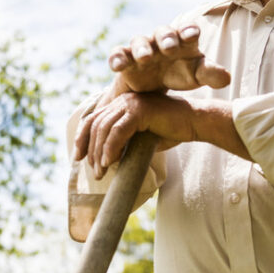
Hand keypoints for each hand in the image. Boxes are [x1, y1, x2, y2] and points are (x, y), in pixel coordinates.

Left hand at [74, 92, 192, 179]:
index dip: (82, 138)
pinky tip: (111, 162)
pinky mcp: (140, 110)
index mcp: (121, 104)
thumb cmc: (171, 131)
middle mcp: (123, 100)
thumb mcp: (141, 137)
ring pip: (104, 129)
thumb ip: (124, 142)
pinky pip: (118, 131)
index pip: (93, 120)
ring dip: (100, 153)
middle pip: (95, 125)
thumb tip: (106, 162)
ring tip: (102, 172)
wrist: (195, 122)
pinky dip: (111, 148)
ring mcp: (131, 103)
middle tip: (95, 172)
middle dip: (91, 150)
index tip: (78, 158)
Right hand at [106, 24, 230, 97]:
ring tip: (145, 58)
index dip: (189, 31)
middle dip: (166, 38)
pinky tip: (116, 65)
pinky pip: (118, 54)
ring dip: (142, 48)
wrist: (153, 86)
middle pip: (163, 32)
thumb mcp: (196, 75)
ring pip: (139, 42)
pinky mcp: (125, 59)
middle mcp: (161, 40)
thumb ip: (211, 74)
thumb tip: (227, 78)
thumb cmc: (180, 73)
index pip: (187, 30)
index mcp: (183, 40)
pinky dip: (116, 58)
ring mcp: (142, 48)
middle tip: (169, 47)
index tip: (192, 35)